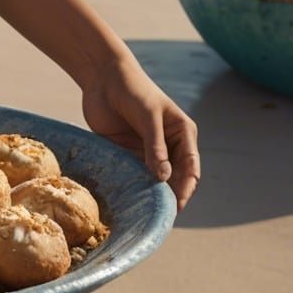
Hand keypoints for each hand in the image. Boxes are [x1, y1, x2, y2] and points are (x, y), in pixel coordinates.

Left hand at [78, 52, 199, 210]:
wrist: (102, 77)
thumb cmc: (132, 90)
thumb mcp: (148, 116)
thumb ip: (155, 146)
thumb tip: (163, 178)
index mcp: (182, 134)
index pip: (191, 167)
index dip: (186, 188)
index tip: (176, 205)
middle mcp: (169, 146)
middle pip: (174, 178)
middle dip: (169, 196)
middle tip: (159, 216)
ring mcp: (148, 151)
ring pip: (153, 181)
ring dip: (149, 194)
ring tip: (143, 212)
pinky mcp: (127, 153)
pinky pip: (133, 175)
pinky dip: (132, 187)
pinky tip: (127, 199)